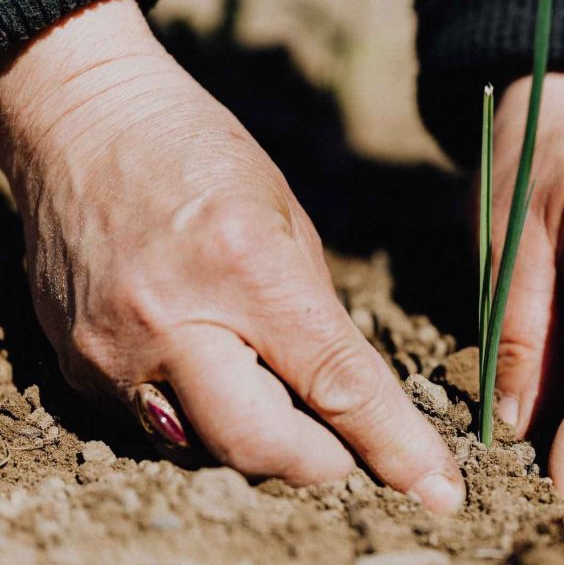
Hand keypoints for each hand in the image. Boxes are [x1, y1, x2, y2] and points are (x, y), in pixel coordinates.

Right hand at [0, 0, 463, 512]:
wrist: (82, 121)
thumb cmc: (199, 153)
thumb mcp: (287, 218)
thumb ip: (316, 314)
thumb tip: (343, 394)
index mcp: (246, 268)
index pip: (336, 384)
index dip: (394, 446)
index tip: (437, 491)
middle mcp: (173, 320)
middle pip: (261, 447)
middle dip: (321, 463)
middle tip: (345, 447)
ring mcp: (114, 351)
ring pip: (208, 449)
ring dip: (260, 439)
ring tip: (270, 385)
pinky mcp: (78, 366)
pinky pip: (156, 426)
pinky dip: (201, 415)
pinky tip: (209, 364)